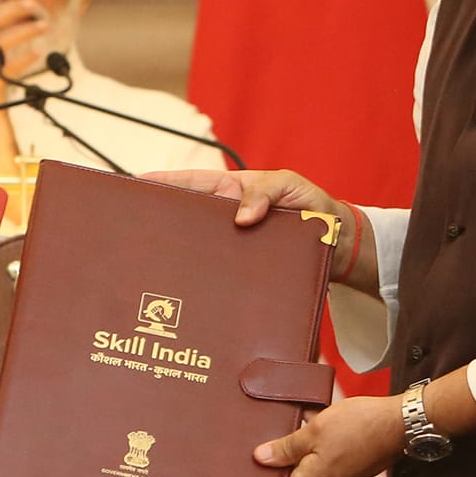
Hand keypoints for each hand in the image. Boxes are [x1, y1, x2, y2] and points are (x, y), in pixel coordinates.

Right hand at [143, 166, 368, 290]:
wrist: (340, 248)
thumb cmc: (314, 207)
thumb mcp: (291, 185)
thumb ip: (265, 193)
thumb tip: (241, 218)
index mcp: (231, 193)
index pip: (191, 184)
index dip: (163, 183)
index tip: (136, 183)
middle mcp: (226, 222)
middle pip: (185, 222)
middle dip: (160, 225)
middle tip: (135, 232)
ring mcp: (232, 249)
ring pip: (197, 252)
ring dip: (178, 259)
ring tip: (153, 268)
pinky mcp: (242, 275)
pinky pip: (218, 276)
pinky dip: (203, 283)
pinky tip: (188, 293)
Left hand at [254, 394, 405, 476]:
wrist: (401, 423)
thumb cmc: (360, 426)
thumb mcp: (314, 431)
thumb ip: (286, 447)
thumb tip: (261, 458)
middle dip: (280, 471)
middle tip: (265, 451)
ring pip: (310, 472)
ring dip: (299, 455)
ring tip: (288, 430)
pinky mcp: (351, 468)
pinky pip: (325, 463)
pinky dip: (315, 449)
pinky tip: (310, 424)